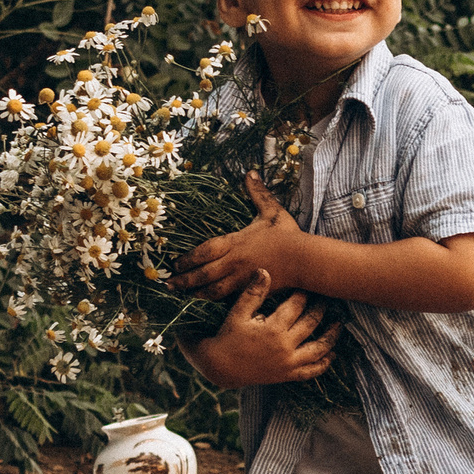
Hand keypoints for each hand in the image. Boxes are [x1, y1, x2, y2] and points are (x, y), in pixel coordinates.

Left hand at [172, 172, 303, 300]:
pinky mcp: (251, 290)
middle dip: (184, 280)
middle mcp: (235, 262)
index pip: (204, 252)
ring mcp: (242, 279)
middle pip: (203, 274)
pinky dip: (215, 300)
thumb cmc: (288, 235)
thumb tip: (250, 173)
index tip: (176, 263)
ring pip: (213, 289)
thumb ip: (258, 193)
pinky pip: (229, 297)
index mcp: (236, 242)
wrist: (304, 259)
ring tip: (185, 295)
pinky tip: (209, 301)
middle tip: (169, 283)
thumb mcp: (271, 211)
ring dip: (197, 292)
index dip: (188, 259)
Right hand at [180, 272, 337, 388]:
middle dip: (321, 309)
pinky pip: (311, 371)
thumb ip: (253, 293)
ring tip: (339, 324)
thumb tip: (265, 270)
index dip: (304, 293)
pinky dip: (323, 363)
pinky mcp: (287, 375)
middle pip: (311, 323)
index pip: (296, 305)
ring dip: (331, 336)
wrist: (220, 368)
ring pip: (318, 349)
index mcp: (273, 328)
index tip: (308, 284)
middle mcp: (285, 347)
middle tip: (326, 298)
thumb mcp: (237, 313)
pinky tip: (331, 354)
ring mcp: (288, 363)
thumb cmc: (227, 337)